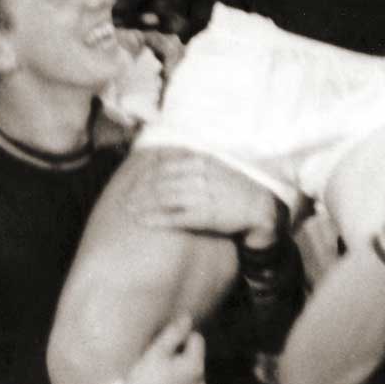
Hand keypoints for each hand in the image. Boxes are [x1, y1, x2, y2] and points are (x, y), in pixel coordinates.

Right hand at [88, 315, 205, 383]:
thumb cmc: (144, 382)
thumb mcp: (157, 351)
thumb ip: (175, 332)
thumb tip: (188, 318)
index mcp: (196, 366)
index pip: (195, 338)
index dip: (179, 337)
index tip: (161, 346)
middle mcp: (199, 383)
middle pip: (192, 356)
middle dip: (177, 354)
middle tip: (155, 361)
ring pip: (186, 373)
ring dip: (175, 370)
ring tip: (154, 376)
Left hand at [127, 149, 279, 245]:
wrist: (259, 205)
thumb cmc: (234, 188)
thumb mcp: (215, 167)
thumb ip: (193, 163)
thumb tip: (167, 162)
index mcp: (201, 161)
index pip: (165, 166)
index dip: (146, 175)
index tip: (133, 182)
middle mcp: (199, 175)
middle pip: (161, 181)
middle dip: (140, 191)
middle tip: (125, 199)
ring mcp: (201, 195)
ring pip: (164, 198)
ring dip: (143, 204)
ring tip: (129, 211)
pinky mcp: (204, 215)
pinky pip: (174, 216)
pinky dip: (156, 218)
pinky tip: (143, 222)